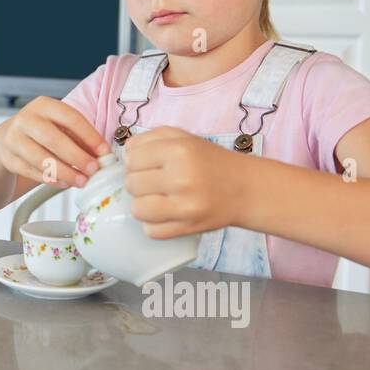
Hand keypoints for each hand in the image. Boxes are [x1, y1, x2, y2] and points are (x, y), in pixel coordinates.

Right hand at [0, 97, 107, 188]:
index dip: (89, 135)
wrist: (8, 139)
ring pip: (40, 158)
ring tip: (81, 181)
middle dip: (77, 156)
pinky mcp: (8, 158)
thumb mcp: (59, 126)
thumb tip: (101, 155)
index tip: (103, 151)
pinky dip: (50, 179)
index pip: (70, 117)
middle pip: (53, 138)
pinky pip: (31, 172)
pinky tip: (64, 183)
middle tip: (94, 169)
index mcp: (43, 105)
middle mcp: (26, 119)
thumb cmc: (41, 131)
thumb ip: (80, 138)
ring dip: (65, 172)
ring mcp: (13, 139)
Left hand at [123, 126, 250, 238]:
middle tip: (155, 183)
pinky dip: (154, 225)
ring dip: (143, 205)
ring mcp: (185, 206)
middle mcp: (181, 177)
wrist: (245, 188)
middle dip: (139, 183)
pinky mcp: (188, 228)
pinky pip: (151, 231)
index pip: (131, 158)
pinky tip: (166, 214)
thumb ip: (150, 139)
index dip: (135, 162)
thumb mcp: (183, 137)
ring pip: (137, 209)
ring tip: (157, 199)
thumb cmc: (209, 161)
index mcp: (178, 150)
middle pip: (131, 184)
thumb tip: (125, 155)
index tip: (147, 165)